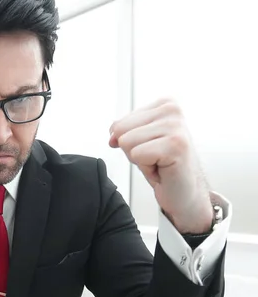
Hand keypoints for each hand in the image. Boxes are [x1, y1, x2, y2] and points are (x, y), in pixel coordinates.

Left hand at [109, 98, 212, 233]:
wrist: (184, 193)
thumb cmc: (162, 166)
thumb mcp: (139, 141)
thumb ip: (123, 130)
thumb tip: (112, 137)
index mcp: (165, 103)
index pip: (119, 124)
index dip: (130, 143)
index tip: (151, 150)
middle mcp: (172, 110)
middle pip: (120, 131)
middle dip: (133, 151)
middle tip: (155, 159)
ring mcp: (176, 126)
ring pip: (127, 143)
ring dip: (140, 161)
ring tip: (159, 163)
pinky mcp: (175, 145)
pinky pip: (137, 155)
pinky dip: (147, 169)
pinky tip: (163, 169)